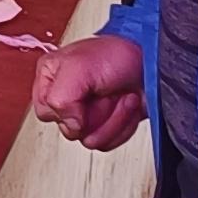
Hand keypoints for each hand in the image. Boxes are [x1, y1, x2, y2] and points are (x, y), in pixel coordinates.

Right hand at [28, 34, 148, 150]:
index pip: (46, 112)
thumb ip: (60, 99)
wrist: (151, 61)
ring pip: (90, 140)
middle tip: (104, 91)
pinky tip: (127, 106)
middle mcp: (67, 98)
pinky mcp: (107, 125)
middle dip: (96, 113)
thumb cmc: (118, 54)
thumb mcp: (79, 67)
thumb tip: (71, 126)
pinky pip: (108, 143)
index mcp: (50, 80)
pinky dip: (123, 126)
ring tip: (120, 97)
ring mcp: (88, 113)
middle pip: (70, 130)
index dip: (68, 108)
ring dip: (114, 119)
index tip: (84, 93)